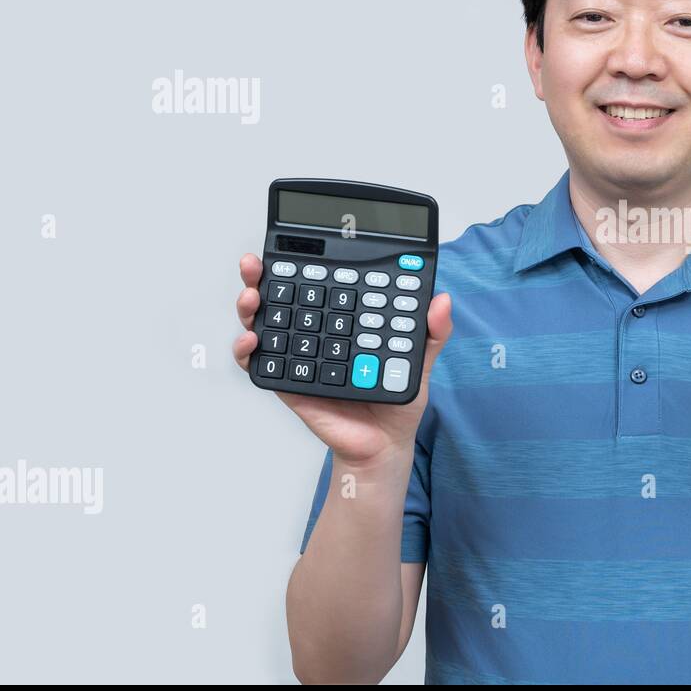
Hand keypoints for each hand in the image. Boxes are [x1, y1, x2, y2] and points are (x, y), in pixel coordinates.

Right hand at [232, 253, 452, 467]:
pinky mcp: (288, 383)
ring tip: (251, 297)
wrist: (384, 445)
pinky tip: (252, 340)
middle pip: (283, 298)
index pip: (320, 285)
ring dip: (250, 307)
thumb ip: (432, 332)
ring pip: (264, 324)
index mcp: (343, 321)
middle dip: (262, 276)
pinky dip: (248, 351)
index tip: (297, 246)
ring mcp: (299, 356)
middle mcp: (316, 333)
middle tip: (256, 265)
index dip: (305, 264)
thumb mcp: (419, 361)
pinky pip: (261, 364)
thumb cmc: (397, 401)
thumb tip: (442, 300)